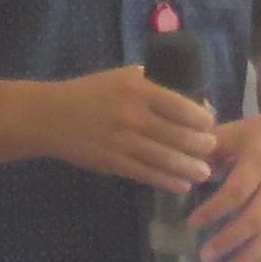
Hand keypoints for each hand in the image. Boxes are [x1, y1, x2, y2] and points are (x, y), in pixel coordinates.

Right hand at [36, 64, 219, 194]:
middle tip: (212, 150)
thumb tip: (189, 101)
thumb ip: (152, 84)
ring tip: (204, 174)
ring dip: (190, 168)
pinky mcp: (112, 161)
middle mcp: (132, 115)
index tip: (209, 125)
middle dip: (202, 146)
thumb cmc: (88, 93)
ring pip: (166, 158)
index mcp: (138, 90)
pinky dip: (167, 181)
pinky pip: (146, 174)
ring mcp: (122, 141)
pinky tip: (180, 184)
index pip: (182, 107)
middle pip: (179, 135)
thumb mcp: (120, 77)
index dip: (202, 119)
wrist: (49, 116)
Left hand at [190, 101, 260, 261]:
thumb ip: (208, 147)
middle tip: (204, 257)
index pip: (235, 192)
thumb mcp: (236, 131)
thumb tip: (179, 163)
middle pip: (254, 221)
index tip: (191, 224)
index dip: (213, 210)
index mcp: (259, 164)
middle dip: (228, 241)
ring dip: (249, 259)